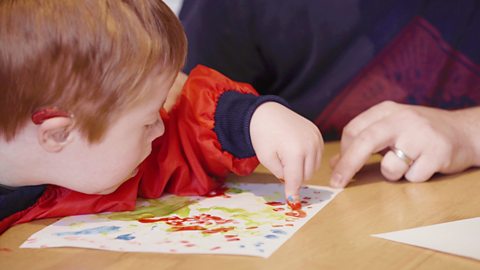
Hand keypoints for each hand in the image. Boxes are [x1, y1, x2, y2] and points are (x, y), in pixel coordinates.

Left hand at [250, 102, 323, 204]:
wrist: (266, 113)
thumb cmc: (263, 136)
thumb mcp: (266, 159)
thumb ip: (280, 174)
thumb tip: (292, 185)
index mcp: (295, 152)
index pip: (296, 180)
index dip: (292, 192)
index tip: (293, 203)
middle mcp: (309, 145)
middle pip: (307, 175)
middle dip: (295, 177)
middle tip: (282, 167)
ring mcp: (316, 138)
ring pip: (314, 167)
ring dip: (303, 168)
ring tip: (288, 157)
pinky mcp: (318, 134)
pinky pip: (318, 155)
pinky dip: (309, 158)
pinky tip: (296, 151)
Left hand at [330, 101, 479, 187]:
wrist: (464, 131)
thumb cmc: (419, 133)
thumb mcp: (390, 130)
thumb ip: (362, 143)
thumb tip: (334, 164)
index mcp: (386, 110)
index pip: (353, 130)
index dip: (343, 152)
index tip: (338, 168)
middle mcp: (402, 118)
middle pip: (364, 142)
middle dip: (347, 165)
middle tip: (336, 183)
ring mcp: (421, 134)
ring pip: (389, 167)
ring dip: (393, 174)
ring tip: (408, 163)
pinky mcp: (438, 152)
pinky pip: (413, 177)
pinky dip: (414, 178)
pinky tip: (425, 165)